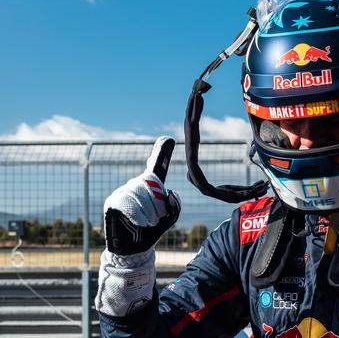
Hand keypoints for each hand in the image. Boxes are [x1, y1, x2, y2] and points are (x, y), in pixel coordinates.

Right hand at [103, 137, 180, 254]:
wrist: (134, 250)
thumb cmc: (152, 231)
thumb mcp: (169, 218)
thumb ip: (175, 205)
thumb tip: (169, 191)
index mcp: (151, 186)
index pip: (157, 166)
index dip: (162, 152)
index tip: (168, 139)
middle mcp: (136, 185)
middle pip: (150, 182)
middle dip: (157, 201)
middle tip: (156, 219)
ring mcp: (123, 191)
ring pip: (139, 191)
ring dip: (148, 210)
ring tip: (149, 223)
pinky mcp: (113, 202)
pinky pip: (126, 201)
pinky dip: (136, 212)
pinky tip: (141, 222)